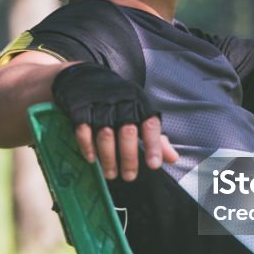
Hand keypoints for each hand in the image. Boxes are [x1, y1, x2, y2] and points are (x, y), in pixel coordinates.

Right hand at [51, 63, 177, 181]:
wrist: (86, 76)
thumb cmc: (120, 101)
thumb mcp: (140, 113)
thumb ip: (156, 137)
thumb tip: (173, 158)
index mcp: (140, 104)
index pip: (150, 125)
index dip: (154, 146)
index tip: (154, 165)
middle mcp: (122, 103)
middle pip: (127, 132)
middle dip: (129, 158)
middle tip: (129, 177)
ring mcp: (100, 105)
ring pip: (105, 134)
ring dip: (108, 158)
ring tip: (111, 174)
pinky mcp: (81, 108)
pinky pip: (84, 130)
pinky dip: (88, 146)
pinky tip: (92, 159)